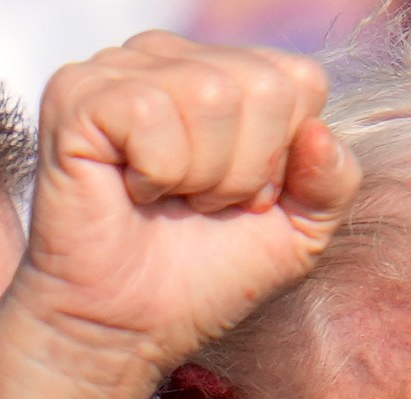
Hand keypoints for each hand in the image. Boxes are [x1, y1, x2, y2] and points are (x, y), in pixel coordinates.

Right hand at [17, 32, 354, 382]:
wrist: (126, 328)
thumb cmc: (202, 275)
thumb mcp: (298, 232)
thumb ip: (333, 181)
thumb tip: (320, 133)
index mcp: (224, 72)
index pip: (299, 79)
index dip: (283, 158)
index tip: (242, 199)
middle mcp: (171, 57)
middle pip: (263, 86)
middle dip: (245, 170)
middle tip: (201, 204)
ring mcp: (119, 68)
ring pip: (211, 94)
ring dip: (200, 175)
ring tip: (167, 199)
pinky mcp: (77, 95)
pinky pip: (150, 112)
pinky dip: (155, 171)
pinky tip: (132, 191)